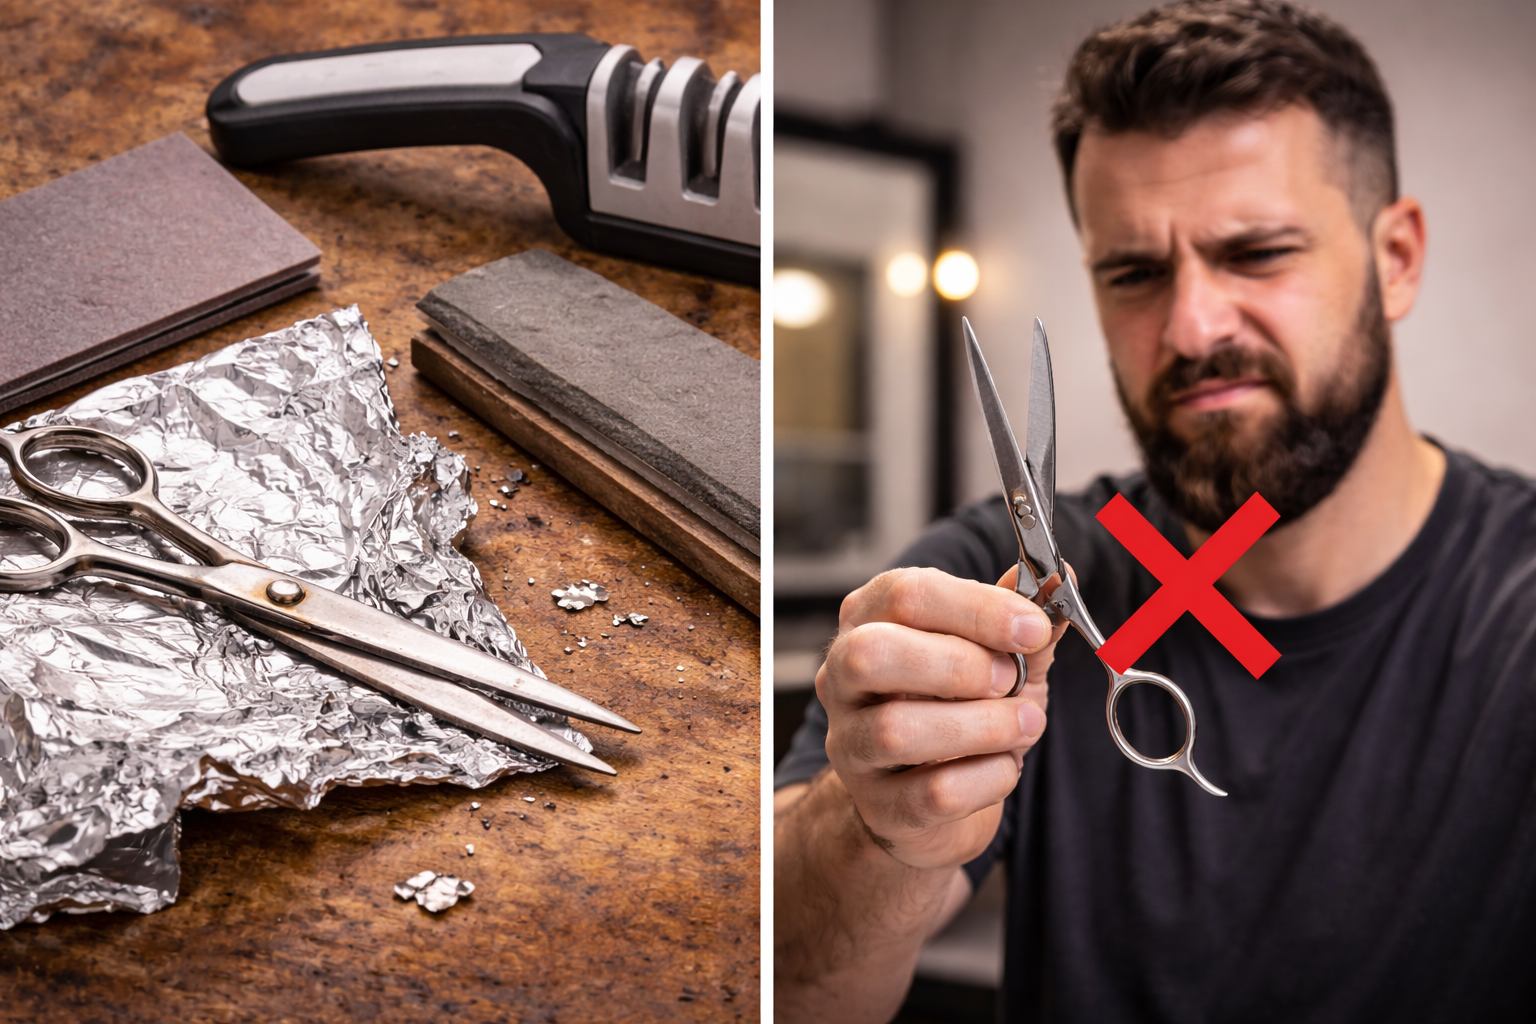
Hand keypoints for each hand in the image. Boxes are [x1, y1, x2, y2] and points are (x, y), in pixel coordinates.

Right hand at [817, 565, 1070, 869]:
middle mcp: (843, 677)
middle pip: (872, 654)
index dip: (978, 608)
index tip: (1033, 628)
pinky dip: (988, 778)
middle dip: (958, 665)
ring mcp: (850, 744)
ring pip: (897, 731)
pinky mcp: (878, 805)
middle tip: (1009, 679)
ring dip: (983, 727)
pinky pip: (932, 794)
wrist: (933, 800)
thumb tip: (1058, 578)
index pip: (905, 595)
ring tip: (1024, 724)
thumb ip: (1021, 619)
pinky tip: (1003, 765)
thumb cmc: (959, 711)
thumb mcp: (997, 655)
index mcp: (870, 620)